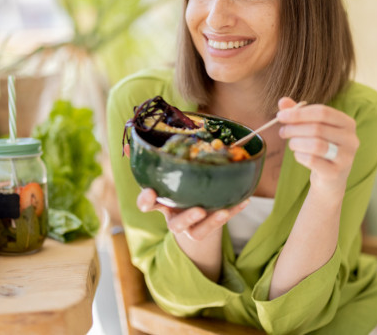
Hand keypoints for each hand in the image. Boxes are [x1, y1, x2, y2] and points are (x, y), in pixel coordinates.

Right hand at [124, 144, 248, 239]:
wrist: (193, 214)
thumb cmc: (178, 186)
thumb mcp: (167, 172)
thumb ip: (154, 158)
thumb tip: (131, 143)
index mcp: (161, 202)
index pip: (147, 204)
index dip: (146, 200)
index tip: (150, 192)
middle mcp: (174, 217)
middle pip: (174, 224)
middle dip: (185, 218)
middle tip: (198, 210)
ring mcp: (191, 226)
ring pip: (197, 232)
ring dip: (210, 223)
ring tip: (221, 211)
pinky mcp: (208, 229)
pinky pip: (220, 224)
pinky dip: (232, 211)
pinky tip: (244, 200)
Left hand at [276, 97, 359, 193]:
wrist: (330, 178)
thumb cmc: (320, 147)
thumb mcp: (311, 128)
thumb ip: (298, 113)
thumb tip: (282, 101)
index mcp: (347, 123)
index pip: (322, 112)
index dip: (299, 113)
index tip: (280, 116)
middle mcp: (351, 139)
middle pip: (317, 128)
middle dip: (294, 129)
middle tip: (282, 132)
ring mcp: (346, 157)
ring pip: (315, 145)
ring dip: (296, 143)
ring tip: (291, 144)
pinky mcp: (336, 172)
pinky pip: (312, 160)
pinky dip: (300, 156)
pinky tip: (298, 155)